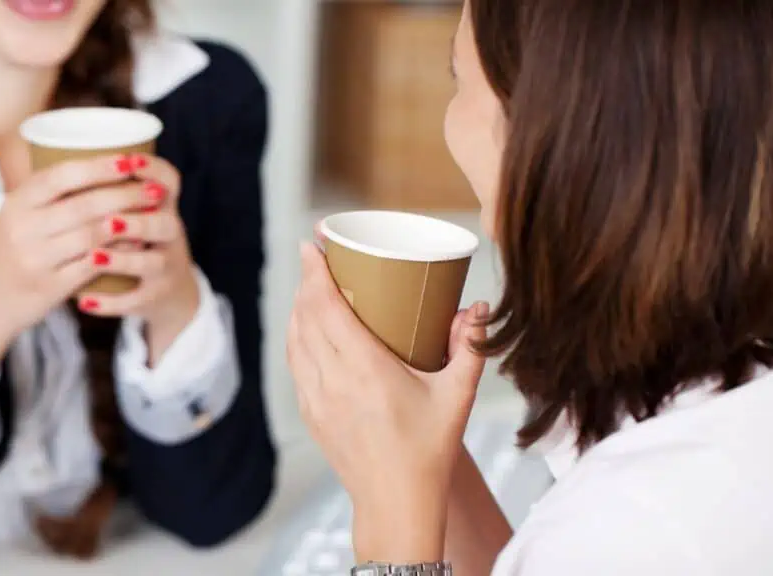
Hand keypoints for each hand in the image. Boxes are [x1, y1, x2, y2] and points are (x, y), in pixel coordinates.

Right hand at [0, 154, 154, 399]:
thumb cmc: (9, 252)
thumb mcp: (15, 217)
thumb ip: (47, 195)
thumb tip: (94, 160)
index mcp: (17, 203)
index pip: (61, 176)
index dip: (99, 167)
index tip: (130, 160)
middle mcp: (24, 228)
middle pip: (85, 205)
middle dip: (126, 194)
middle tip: (154, 189)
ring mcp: (36, 259)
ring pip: (93, 234)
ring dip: (129, 222)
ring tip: (152, 214)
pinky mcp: (50, 287)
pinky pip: (93, 265)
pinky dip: (119, 252)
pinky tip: (138, 243)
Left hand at [74, 154, 199, 362]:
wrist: (165, 289)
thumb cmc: (135, 238)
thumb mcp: (135, 209)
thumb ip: (106, 183)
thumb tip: (54, 143)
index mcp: (163, 205)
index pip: (170, 180)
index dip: (153, 170)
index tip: (128, 162)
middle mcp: (171, 234)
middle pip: (163, 224)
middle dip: (135, 221)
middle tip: (108, 219)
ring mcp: (165, 268)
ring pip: (152, 263)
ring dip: (123, 260)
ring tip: (95, 257)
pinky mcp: (154, 296)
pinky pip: (134, 301)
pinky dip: (108, 302)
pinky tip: (84, 302)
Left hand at [287, 243, 488, 562]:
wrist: (396, 505)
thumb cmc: (428, 452)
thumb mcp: (457, 397)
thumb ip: (469, 348)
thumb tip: (478, 308)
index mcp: (366, 371)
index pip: (327, 308)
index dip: (314, 272)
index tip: (311, 244)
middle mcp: (334, 381)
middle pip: (306, 317)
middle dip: (307, 281)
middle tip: (317, 257)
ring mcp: (317, 399)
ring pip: (295, 340)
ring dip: (299, 308)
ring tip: (312, 286)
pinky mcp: (311, 414)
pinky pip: (295, 364)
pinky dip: (297, 338)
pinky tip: (307, 328)